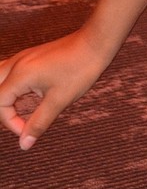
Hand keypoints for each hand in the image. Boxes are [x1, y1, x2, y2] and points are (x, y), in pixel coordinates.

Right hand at [0, 29, 112, 149]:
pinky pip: (9, 71)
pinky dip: (11, 86)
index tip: (29, 130)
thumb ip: (39, 123)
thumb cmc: (79, 70)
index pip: (0, 105)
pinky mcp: (30, 56)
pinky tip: (25, 94)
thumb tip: (24, 144)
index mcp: (20, 75)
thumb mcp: (59, 101)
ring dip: (5, 97)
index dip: (11, 122)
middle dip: (3, 110)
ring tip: (17, 110)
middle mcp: (16, 63)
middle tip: (19, 122)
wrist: (95, 43)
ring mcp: (23, 57)